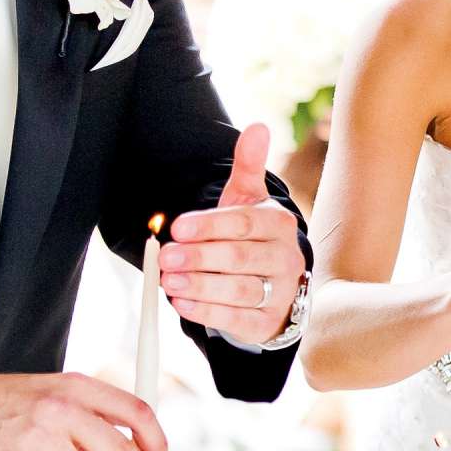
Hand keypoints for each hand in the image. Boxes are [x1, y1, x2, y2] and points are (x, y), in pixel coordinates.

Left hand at [160, 123, 306, 342]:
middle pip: (241, 257)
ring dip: (201, 286)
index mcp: (279, 224)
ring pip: (240, 290)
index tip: (177, 228)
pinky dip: (209, 312)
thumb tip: (257, 128)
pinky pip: (238, 319)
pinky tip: (183, 304)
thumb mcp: (249, 200)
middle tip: (166, 256)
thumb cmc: (253, 237)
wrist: (277, 286)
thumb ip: (249, 165)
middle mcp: (285, 258)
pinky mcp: (266, 322)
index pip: (244, 223)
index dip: (209, 226)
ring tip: (169, 282)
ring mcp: (280, 292)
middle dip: (200, 256)